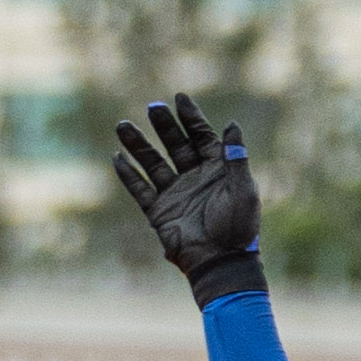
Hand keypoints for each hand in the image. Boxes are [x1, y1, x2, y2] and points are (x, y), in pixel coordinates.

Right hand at [110, 94, 263, 297]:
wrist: (221, 262)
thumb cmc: (238, 227)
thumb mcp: (243, 190)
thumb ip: (235, 158)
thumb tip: (232, 125)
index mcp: (217, 171)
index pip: (202, 138)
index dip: (191, 118)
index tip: (180, 98)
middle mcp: (194, 178)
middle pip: (176, 145)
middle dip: (165, 126)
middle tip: (154, 107)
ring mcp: (175, 194)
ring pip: (153, 163)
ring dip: (139, 145)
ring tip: (123, 126)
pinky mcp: (159, 211)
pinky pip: (141, 189)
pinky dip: (129, 175)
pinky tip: (117, 158)